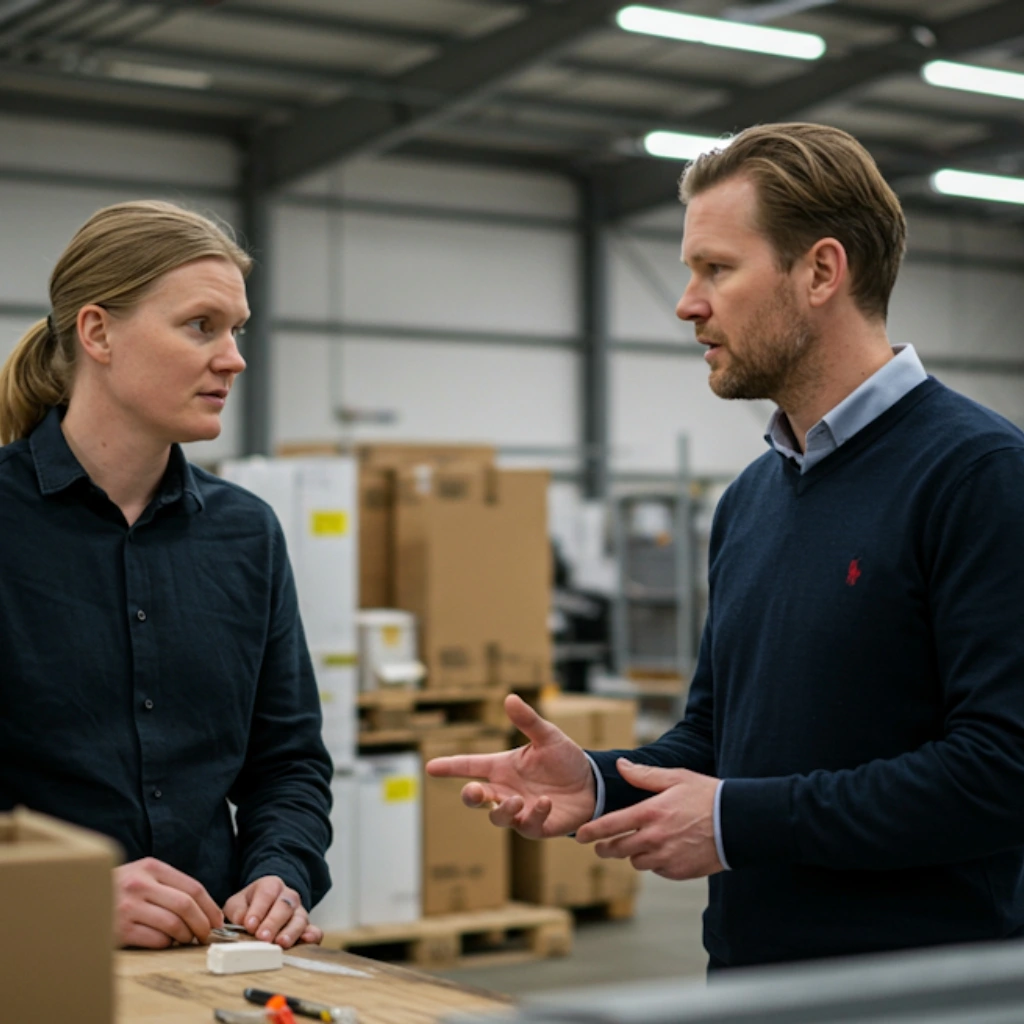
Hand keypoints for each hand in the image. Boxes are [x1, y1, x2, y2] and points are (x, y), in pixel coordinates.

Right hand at [114, 857, 223, 947]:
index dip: (210, 907)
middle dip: (203, 924)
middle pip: (187, 906)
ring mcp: (128, 907)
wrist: (76, 899)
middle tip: (208, 935)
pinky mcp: (119, 929)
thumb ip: (167, 885)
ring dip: (186, 936)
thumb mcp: (141, 874)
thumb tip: (202, 907)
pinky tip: (165, 942)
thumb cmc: (115, 889)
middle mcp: (140, 884)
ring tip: (187, 939)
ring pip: (174, 924)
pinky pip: (155, 940)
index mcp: (151, 867)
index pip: (193, 887)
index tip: (217, 920)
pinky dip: (166, 944)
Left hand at [224, 876, 320, 947]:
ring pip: (300, 918)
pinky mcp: (307, 927)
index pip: (266, 894)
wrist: (264, 906)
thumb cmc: (249, 906)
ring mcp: (299, 912)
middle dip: (273, 922)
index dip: (258, 910)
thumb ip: (237, 910)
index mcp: (271, 886)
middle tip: (263, 937)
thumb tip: (241, 920)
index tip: (249, 925)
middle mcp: (288, 897)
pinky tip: (307, 940)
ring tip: (281, 943)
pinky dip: (313, 935)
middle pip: (284, 906)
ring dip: (291, 931)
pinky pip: (315, 930)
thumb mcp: (238, 903)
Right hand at [425, 693, 595, 837]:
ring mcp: (520, 810)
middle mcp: (506, 790)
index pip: (470, 766)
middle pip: (476, 798)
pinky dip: (534, 814)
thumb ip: (528, 721)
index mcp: (503, 767)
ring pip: (497, 817)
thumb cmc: (564, 759)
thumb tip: (509, 698)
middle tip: (474, 792)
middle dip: (470, 797)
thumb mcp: (547, 736)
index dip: (450, 766)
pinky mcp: (537, 826)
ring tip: (516, 799)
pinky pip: (528, 825)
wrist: (592, 783)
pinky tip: (545, 803)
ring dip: (503, 810)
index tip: (430, 766)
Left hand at [575, 759, 723, 879]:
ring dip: (633, 855)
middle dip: (606, 848)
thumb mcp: (676, 778)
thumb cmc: (707, 796)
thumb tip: (621, 765)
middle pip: (617, 849)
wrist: (738, 823)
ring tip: (639, 845)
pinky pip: (657, 871)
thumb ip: (644, 775)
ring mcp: (666, 858)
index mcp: (650, 813)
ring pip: (636, 862)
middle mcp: (654, 838)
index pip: (610, 826)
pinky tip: (664, 851)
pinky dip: (656, 863)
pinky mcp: (679, 872)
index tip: (580, 835)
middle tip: (601, 847)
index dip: (591, 832)